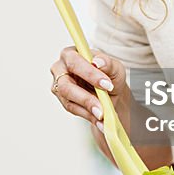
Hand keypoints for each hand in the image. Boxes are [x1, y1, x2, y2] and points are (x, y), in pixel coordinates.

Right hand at [49, 46, 129, 163]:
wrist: (110, 91)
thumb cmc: (109, 73)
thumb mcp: (114, 67)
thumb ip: (107, 63)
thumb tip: (97, 62)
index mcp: (71, 54)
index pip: (75, 62)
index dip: (89, 74)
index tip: (106, 85)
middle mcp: (60, 69)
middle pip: (66, 85)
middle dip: (85, 98)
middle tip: (102, 108)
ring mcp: (59, 86)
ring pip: (68, 100)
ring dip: (87, 110)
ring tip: (102, 116)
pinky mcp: (63, 100)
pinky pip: (73, 110)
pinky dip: (87, 116)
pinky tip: (99, 120)